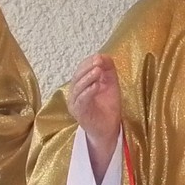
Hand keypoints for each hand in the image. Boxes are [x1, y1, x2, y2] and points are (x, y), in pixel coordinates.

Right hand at [69, 54, 122, 174]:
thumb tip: (104, 55)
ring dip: (88, 77)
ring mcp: (75, 103)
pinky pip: (81, 100)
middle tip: (98, 62)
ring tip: (98, 70)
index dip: (89, 62)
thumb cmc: (108, 107)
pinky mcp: (78, 113)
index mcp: (80, 85)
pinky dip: (88, 91)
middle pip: (77, 76)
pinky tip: (97, 85)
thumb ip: (108, 70)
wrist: (109, 129)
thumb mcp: (110, 84)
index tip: (99, 57)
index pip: (81, 70)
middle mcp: (74, 93)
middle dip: (88, 68)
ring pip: (78, 87)